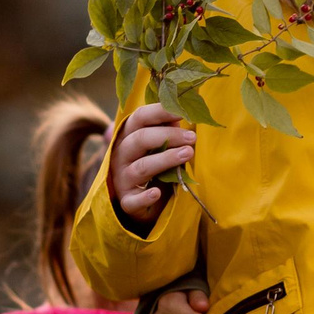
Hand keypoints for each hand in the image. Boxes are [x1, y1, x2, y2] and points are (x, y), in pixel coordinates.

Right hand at [110, 103, 195, 220]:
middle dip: (168, 136)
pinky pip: (133, 200)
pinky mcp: (127, 201)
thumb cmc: (153, 165)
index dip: (159, 112)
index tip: (181, 112)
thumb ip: (166, 131)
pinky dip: (145, 197)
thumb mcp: (158, 146)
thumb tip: (181, 114)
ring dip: (165, 160)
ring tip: (188, 154)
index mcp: (128, 136)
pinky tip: (157, 193)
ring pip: (141, 167)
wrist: (139, 201)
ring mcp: (122, 178)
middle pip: (140, 139)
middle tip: (192, 137)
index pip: (139, 117)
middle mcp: (121, 155)